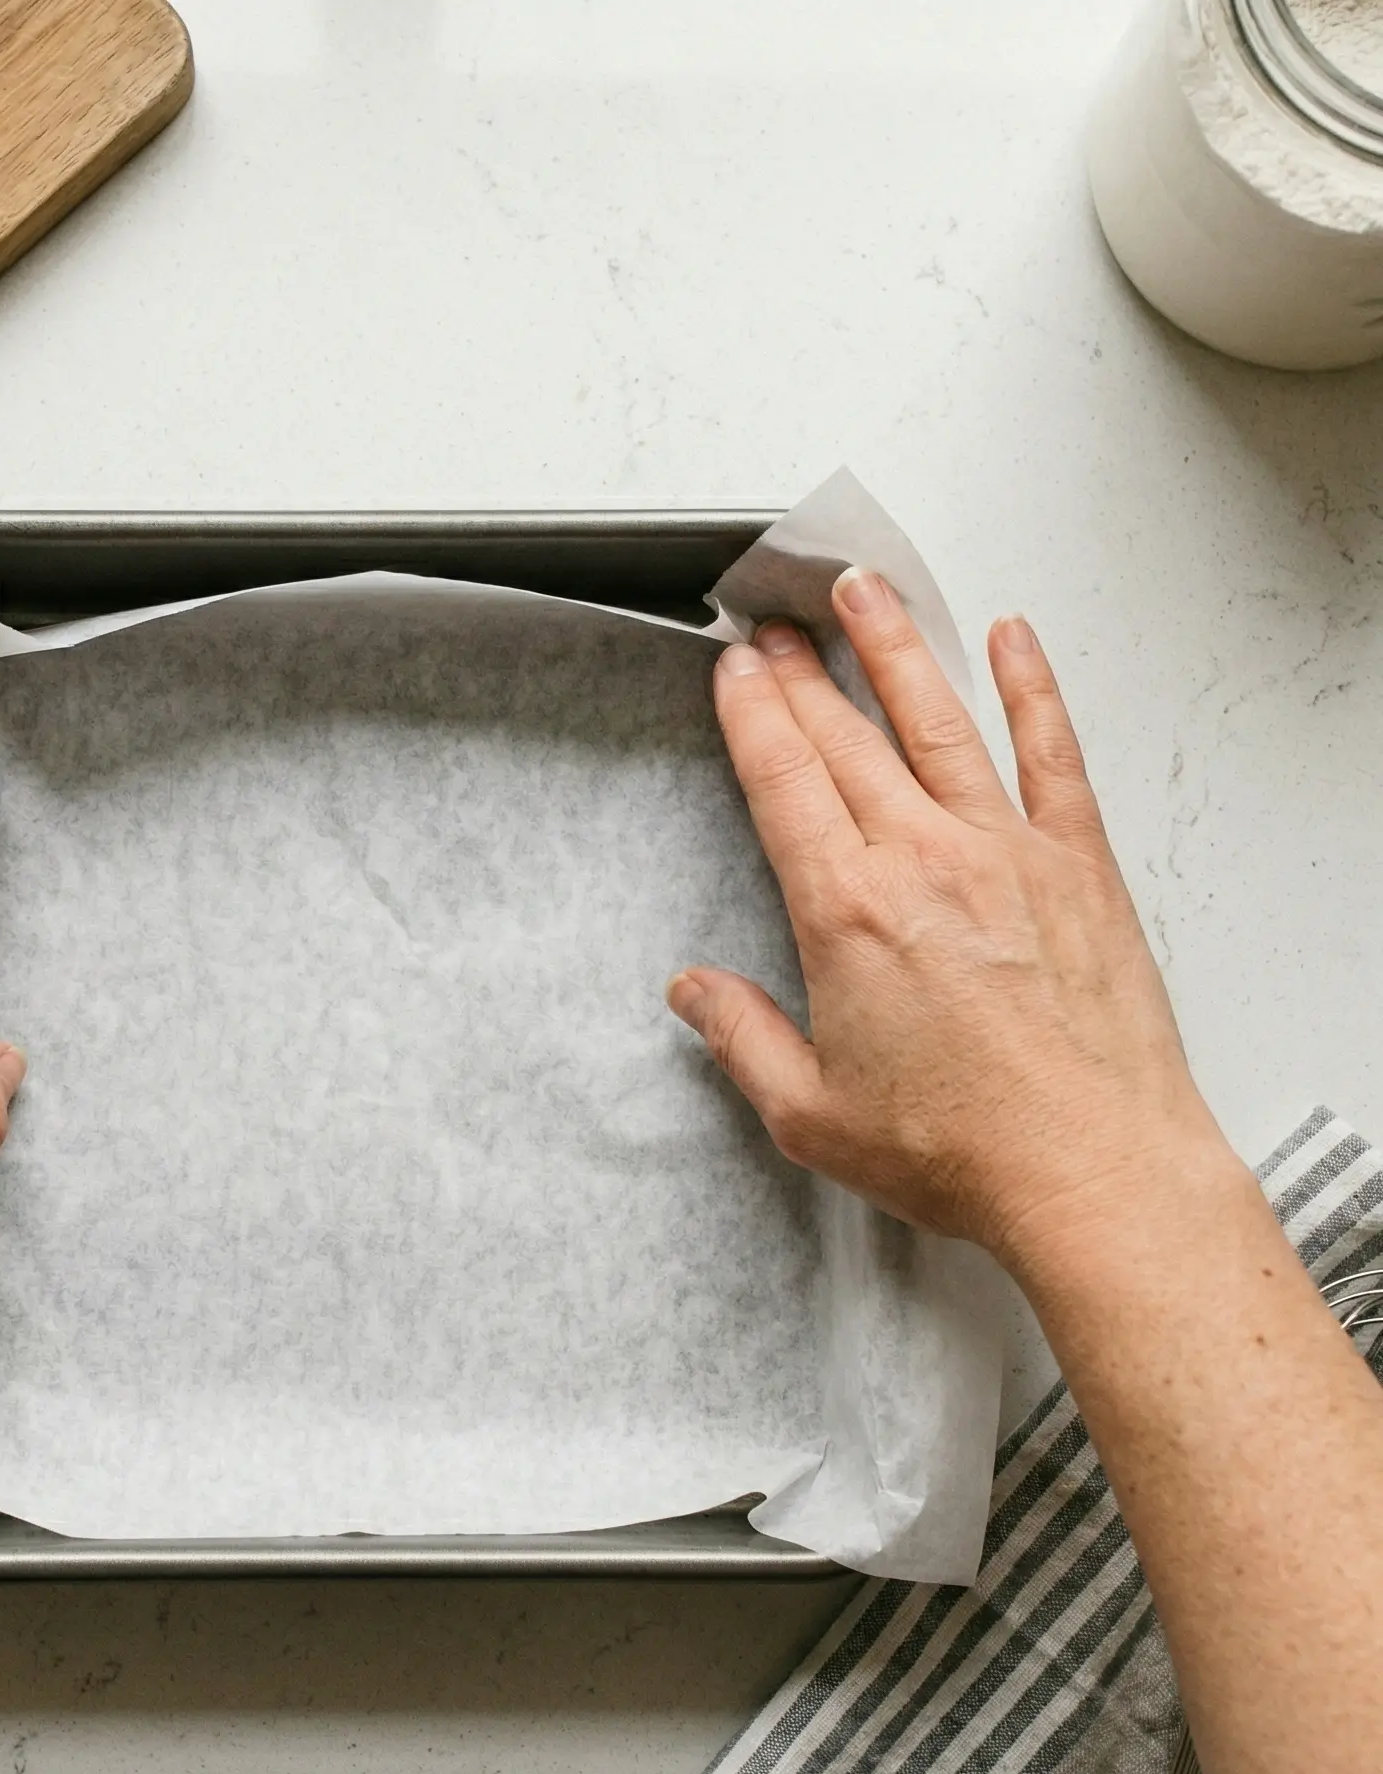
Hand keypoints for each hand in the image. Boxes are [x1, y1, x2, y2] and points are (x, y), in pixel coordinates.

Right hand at [668, 569, 1234, 1271]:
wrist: (1090, 1170)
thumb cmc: (961, 1148)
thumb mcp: (810, 1112)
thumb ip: (741, 1037)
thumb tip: (694, 990)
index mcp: (847, 913)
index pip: (783, 782)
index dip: (753, 714)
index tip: (736, 668)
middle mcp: (924, 862)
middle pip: (848, 739)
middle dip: (804, 670)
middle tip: (776, 622)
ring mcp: (1008, 852)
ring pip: (940, 722)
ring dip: (897, 648)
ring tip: (865, 593)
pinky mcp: (1078, 865)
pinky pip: (1053, 754)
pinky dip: (1033, 689)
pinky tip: (1014, 641)